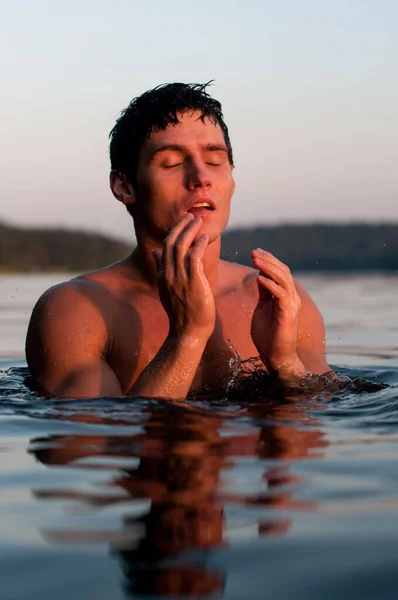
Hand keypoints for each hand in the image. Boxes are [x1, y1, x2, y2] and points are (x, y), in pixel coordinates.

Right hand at [152, 214, 215, 340]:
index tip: (184, 222)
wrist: (188, 332)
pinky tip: (205, 238)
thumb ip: (163, 269)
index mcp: (163, 275)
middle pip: (171, 243)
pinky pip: (194, 257)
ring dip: (190, 231)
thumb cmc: (183, 312)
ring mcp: (179, 278)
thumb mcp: (168, 289)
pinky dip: (199, 245)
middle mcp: (168, 275)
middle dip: (181, 226)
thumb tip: (154, 252)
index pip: (165, 247)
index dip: (174, 232)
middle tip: (191, 216)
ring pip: (181, 247)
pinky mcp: (192, 282)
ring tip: (199, 221)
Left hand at [250, 249, 306, 377]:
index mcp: (286, 296)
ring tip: (255, 260)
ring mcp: (292, 306)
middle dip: (268, 260)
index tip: (255, 251)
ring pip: (284, 280)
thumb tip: (260, 276)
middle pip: (283, 271)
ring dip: (269, 268)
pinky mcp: (288, 315)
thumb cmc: (268, 336)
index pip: (280, 271)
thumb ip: (264, 293)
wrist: (276, 357)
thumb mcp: (262, 308)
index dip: (269, 260)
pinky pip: (281, 295)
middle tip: (254, 252)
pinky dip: (270, 285)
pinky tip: (259, 278)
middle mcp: (292, 298)